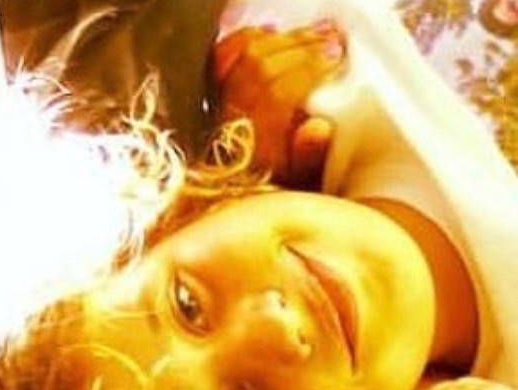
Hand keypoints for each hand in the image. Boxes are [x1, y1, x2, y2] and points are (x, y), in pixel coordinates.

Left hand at [213, 21, 345, 188]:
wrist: (237, 194)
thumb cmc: (275, 187)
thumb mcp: (301, 183)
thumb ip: (311, 157)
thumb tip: (317, 128)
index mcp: (257, 143)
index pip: (278, 93)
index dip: (310, 70)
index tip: (338, 60)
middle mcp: (234, 121)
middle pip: (262, 68)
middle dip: (302, 49)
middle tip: (334, 42)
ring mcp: (221, 108)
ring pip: (246, 60)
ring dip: (284, 40)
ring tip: (315, 34)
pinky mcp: (213, 98)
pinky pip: (221, 59)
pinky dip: (245, 39)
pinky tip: (270, 33)